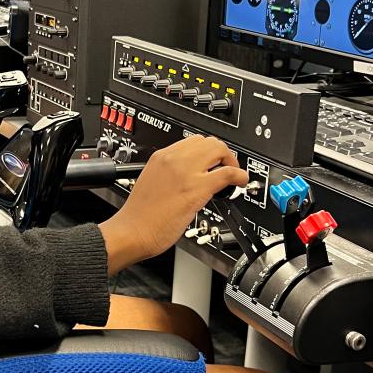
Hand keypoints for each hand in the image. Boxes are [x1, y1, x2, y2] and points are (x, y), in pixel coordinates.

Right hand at [99, 136, 247, 273]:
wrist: (132, 231)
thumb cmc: (139, 216)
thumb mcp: (152, 182)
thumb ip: (169, 175)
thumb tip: (188, 178)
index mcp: (161, 157)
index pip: (192, 142)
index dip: (207, 151)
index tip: (212, 162)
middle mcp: (173, 159)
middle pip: (207, 141)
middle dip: (221, 153)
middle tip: (225, 167)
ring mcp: (186, 172)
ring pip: (219, 150)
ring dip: (230, 161)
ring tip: (232, 174)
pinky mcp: (197, 188)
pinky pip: (228, 173)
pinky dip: (239, 175)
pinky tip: (240, 182)